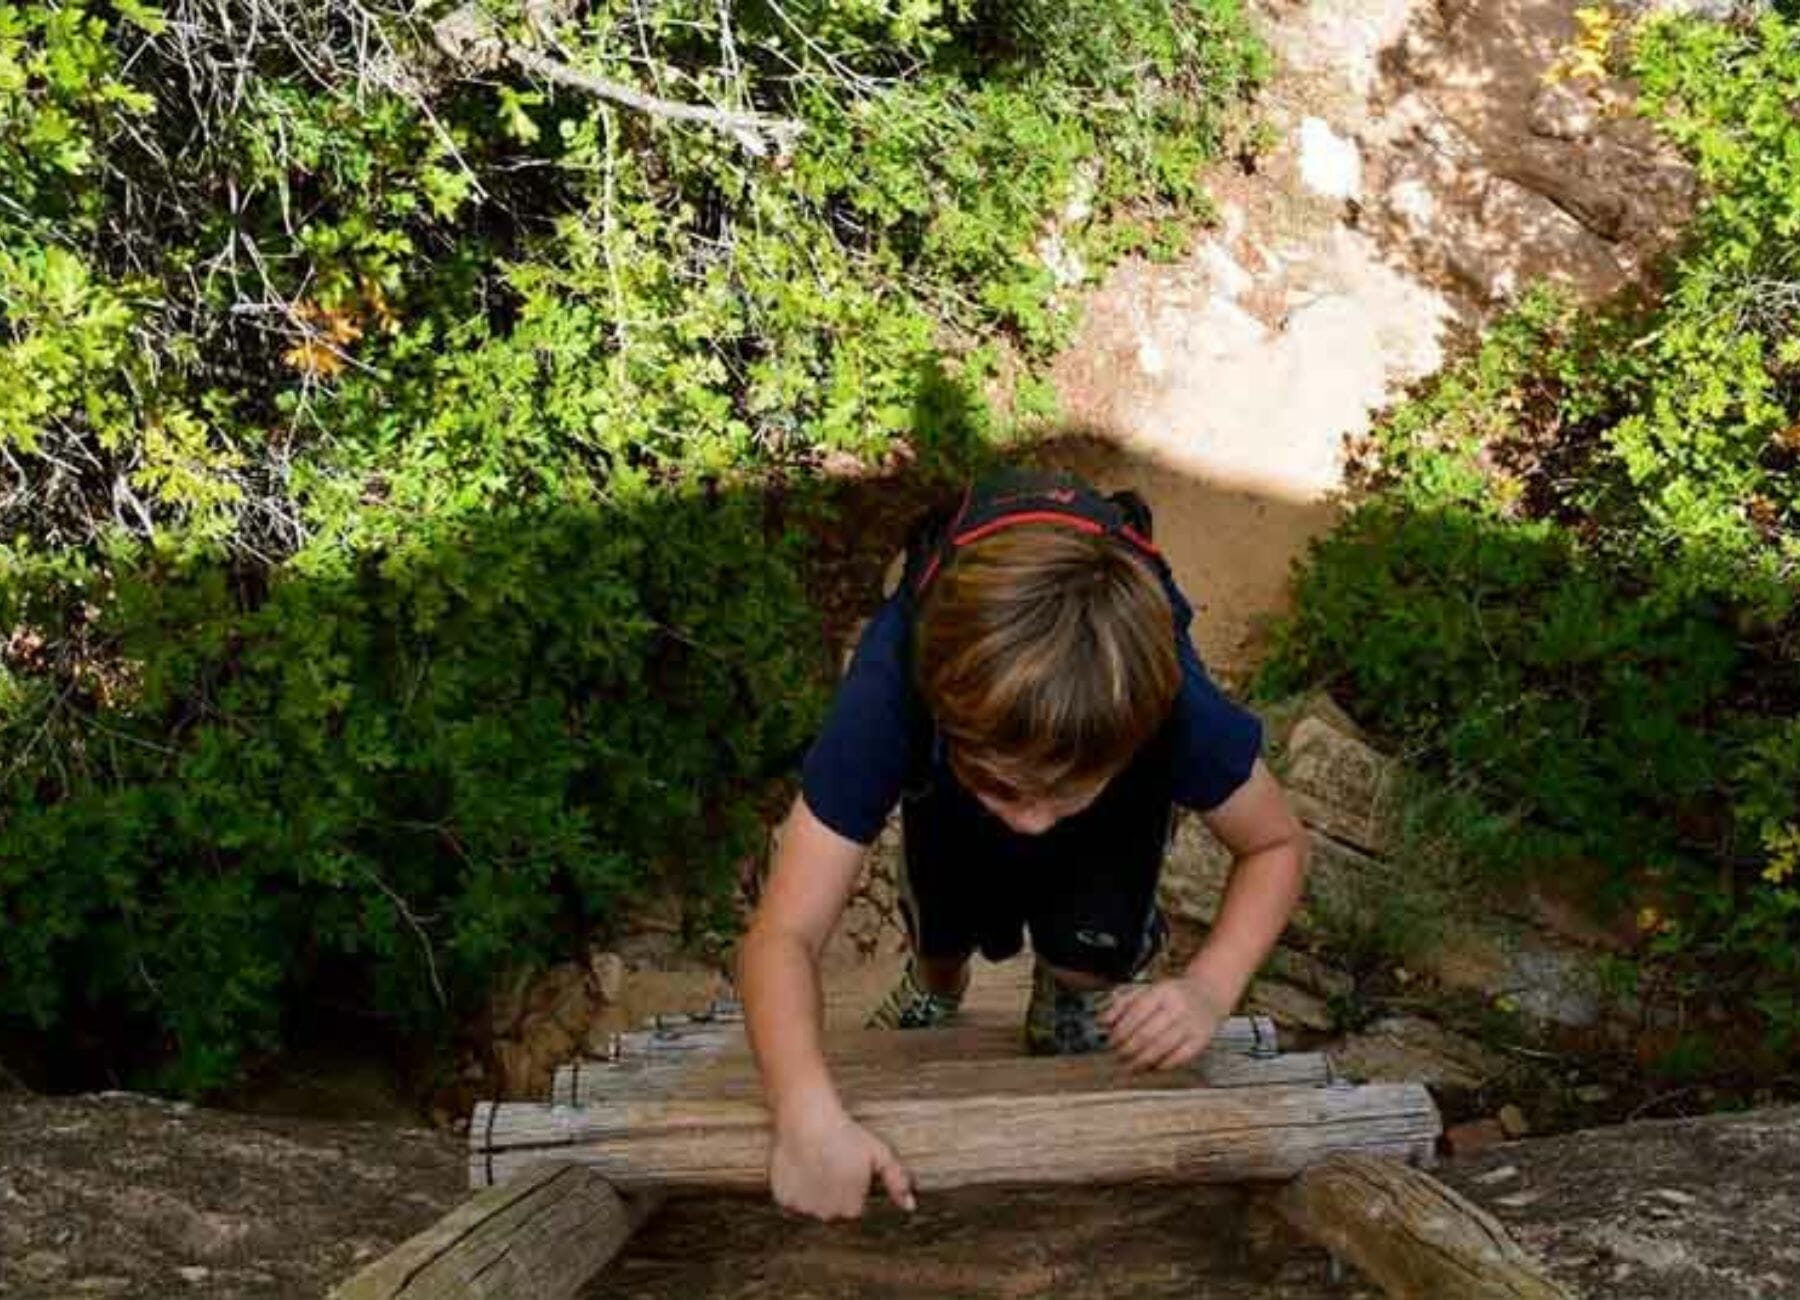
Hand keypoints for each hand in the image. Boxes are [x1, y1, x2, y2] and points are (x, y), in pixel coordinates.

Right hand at [769, 1097, 916, 1220]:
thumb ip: (896, 1182)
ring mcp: (803, 1208)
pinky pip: (790, 1198)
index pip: (853, 1206)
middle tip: (831, 1162)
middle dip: (833, 1191)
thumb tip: (909, 1206)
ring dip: (812, 1190)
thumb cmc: (846, 1134)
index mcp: (852, 1208)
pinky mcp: (783, 1198)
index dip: (852, 1185)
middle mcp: (827, 1214)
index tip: (848, 1165)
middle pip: (831, 1208)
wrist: (808, 1118)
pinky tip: (800, 1166)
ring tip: (814, 1162)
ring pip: (810, 1204)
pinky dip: (793, 1187)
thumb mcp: (880, 1154)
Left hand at [1100, 973, 1227, 1071]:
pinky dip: (1161, 1065)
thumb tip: (1102, 1021)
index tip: (1110, 1041)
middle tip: (1117, 1056)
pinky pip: (1178, 1058)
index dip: (1121, 1030)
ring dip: (1141, 1061)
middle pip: (1147, 1033)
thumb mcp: (1147, 990)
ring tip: (1128, 1066)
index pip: (1136, 1012)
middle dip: (1128, 1049)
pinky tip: (1150, 1067)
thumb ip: (1122, 1004)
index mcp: (1162, 991)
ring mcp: (1191, 1024)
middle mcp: (1178, 1007)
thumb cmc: (1171, 995)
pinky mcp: (1200, 1040)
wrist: (1207, 995)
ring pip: (1161, 1048)